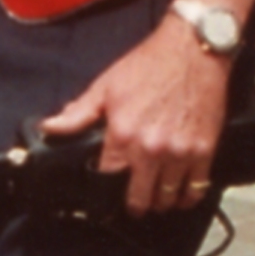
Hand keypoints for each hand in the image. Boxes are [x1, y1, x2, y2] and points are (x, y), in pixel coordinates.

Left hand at [41, 18, 229, 217]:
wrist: (192, 50)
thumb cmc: (149, 65)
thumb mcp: (106, 87)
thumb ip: (78, 114)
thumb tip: (50, 128)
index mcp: (123, 135)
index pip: (107, 179)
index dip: (104, 192)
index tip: (104, 198)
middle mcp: (151, 149)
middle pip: (140, 198)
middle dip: (134, 205)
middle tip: (132, 204)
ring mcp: (180, 153)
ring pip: (168, 198)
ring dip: (160, 203)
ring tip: (156, 199)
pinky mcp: (204, 150)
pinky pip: (196, 188)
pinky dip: (188, 197)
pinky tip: (181, 196)